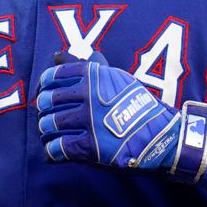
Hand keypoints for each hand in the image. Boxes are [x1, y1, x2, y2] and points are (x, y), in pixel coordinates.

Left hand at [36, 58, 206, 183]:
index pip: (52, 77)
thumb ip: (84, 66)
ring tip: (50, 134)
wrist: (163, 136)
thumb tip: (56, 54)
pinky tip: (55, 152)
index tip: (44, 94)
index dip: (43, 87)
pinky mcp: (91, 147)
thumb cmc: (136, 104)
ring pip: (50, 124)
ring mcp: (89, 121)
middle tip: (47, 117)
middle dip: (43, 111)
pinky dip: (52, 151)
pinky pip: (58, 148)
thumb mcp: (114, 77)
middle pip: (47, 101)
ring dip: (46, 131)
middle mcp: (88, 95)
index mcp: (91, 74)